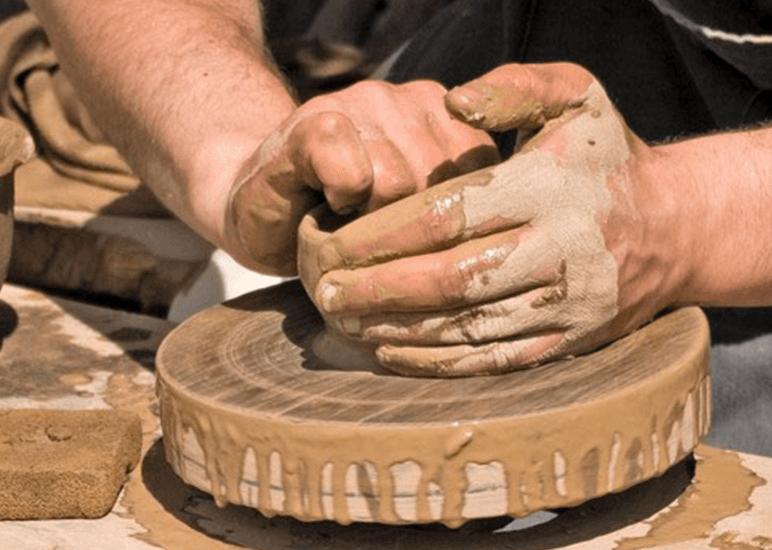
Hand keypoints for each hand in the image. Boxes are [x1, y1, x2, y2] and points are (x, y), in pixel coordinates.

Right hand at [224, 80, 499, 274]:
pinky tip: (328, 203)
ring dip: (372, 220)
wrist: (262, 207)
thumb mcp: (421, 217)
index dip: (454, 224)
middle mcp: (409, 100)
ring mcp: (361, 102)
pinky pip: (351, 171)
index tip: (421, 234)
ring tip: (352, 218)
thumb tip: (509, 243)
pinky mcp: (314, 122)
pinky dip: (340, 200)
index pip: (485, 178)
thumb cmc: (347, 224)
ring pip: (399, 182)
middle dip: (412, 228)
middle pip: (442, 184)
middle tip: (379, 230)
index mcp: (447, 119)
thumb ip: (462, 212)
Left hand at [302, 63, 680, 375]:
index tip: (335, 239)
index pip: (448, 216)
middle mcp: (561, 250)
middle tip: (325, 289)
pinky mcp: (571, 342)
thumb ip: (512, 88)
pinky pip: (493, 362)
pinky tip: (392, 351)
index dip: (382, 233)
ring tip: (344, 320)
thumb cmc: (606, 156)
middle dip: (376, 289)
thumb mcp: (575, 95)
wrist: (678, 226)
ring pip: (466, 328)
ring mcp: (568, 304)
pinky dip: (437, 362)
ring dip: (396, 329)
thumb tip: (451, 104)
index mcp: (549, 187)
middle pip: (449, 280)